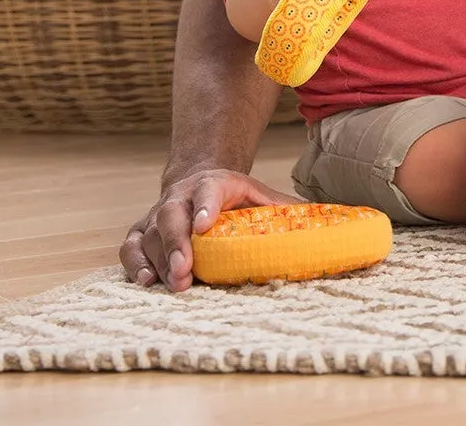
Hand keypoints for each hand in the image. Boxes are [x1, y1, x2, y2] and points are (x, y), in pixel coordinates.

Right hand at [120, 167, 297, 291]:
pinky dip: (134, 264)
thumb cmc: (238, 200)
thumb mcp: (263, 198)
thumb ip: (287, 212)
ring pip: (149, 234)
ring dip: (159, 260)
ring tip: (172, 283)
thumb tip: (334, 226)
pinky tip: (146, 281)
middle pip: (171, 215)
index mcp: (215, 184)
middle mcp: (180, 196)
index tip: (204, 225)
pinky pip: (130, 246)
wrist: (199, 182)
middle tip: (186, 270)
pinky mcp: (141, 232)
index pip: (209, 189)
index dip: (205, 205)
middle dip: (177, 243)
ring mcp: (157, 214)